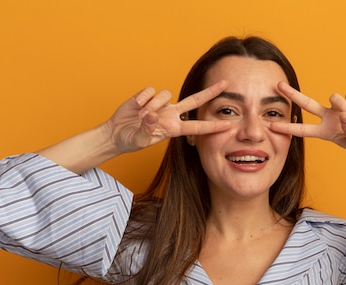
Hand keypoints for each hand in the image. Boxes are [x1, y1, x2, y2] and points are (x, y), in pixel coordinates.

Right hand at [104, 80, 231, 152]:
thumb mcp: (140, 140)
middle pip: (195, 100)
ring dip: (152, 105)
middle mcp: (171, 114)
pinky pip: (151, 90)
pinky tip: (136, 106)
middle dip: (210, 92)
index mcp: (174, 128)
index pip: (198, 126)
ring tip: (140, 117)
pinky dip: (143, 98)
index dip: (213, 126)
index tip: (229, 124)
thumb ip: (147, 129)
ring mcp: (160, 104)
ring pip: (166, 95)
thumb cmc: (131, 140)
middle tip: (226, 84)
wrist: (116, 133)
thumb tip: (151, 116)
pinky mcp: (148, 95)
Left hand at [270, 81, 345, 160]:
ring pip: (335, 97)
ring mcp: (339, 109)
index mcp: (325, 132)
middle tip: (278, 85)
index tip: (271, 125)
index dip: (287, 128)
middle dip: (292, 94)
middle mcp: (329, 118)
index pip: (302, 129)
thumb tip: (345, 114)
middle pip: (306, 104)